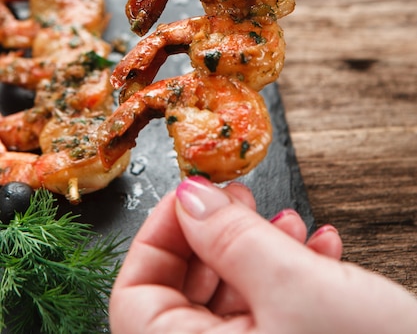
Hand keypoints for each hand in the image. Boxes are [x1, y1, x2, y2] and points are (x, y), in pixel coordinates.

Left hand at [109, 177, 416, 332]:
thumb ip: (230, 238)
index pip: (134, 298)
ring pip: (230, 300)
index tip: (190, 194)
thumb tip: (189, 197)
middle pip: (182, 295)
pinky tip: (318, 250)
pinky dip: (287, 277)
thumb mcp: (294, 286)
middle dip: (213, 236)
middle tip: (237, 199)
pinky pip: (268, 315)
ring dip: (256, 252)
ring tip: (287, 222)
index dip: (157, 235)